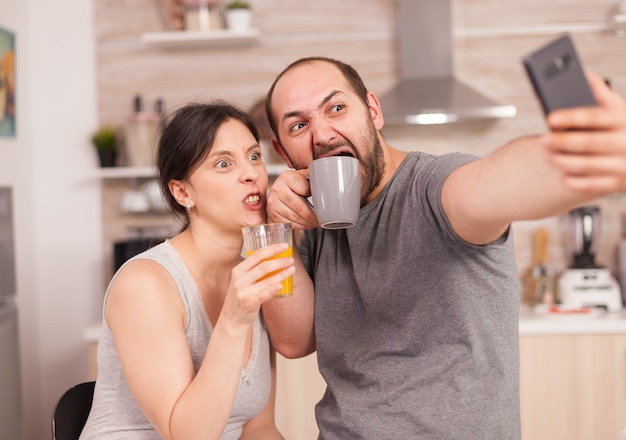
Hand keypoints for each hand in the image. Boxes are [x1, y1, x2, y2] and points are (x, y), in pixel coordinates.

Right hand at [221, 244, 294, 327]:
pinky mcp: (249, 303)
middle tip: (291, 259)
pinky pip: (264, 294)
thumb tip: (274, 258)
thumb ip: (253, 271)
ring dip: (282, 273)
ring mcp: (244, 292)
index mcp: (238, 270)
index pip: (257, 255)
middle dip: (280, 261)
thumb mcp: (242, 280)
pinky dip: (274, 289)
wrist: (232, 317)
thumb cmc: (241, 296)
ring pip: (267, 280)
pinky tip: (282, 285)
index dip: (272, 249)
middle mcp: (240, 280)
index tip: (284, 246)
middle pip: (264, 266)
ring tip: (292, 269)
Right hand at [266, 169, 319, 229]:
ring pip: (295, 218)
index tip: (323, 204)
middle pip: (299, 207)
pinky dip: (300, 226)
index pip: (305, 189)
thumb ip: (313, 175)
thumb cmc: (293, 185)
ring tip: (314, 222)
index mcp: (286, 177)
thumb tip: (327, 178)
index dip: (315, 198)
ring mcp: (273, 204)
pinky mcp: (272, 216)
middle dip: (312, 216)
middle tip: (321, 219)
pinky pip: (289, 224)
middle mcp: (277, 189)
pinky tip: (305, 223)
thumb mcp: (302, 176)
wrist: (277, 193)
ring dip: (307, 223)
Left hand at [542, 71, 625, 194]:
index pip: (596, 116)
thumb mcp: (621, 110)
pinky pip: (594, 185)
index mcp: (625, 119)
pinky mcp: (620, 183)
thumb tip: (582, 73)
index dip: (572, 117)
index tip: (551, 117)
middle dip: (563, 142)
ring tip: (548, 156)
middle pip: (589, 142)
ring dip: (564, 162)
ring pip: (589, 165)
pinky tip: (563, 176)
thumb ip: (602, 94)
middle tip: (543, 140)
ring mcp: (625, 165)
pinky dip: (575, 181)